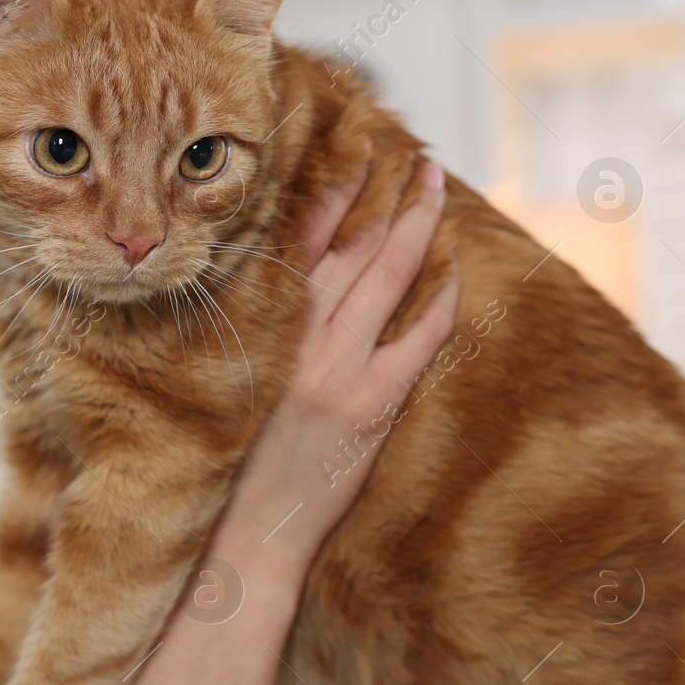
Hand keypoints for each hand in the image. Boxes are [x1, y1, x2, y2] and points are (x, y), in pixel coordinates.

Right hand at [211, 157, 456, 577]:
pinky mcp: (370, 405)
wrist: (243, 532)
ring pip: (387, 276)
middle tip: (415, 157)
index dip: (333, 190)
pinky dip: (439, 299)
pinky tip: (454, 272)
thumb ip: (261, 328)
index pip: (299, 237)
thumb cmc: (230, 460)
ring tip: (435, 189)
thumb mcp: (233, 378)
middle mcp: (296, 337)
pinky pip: (419, 338)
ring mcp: (336, 368)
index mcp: (258, 325)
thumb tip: (288, 282)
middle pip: (352, 244)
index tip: (356, 152)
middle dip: (387, 194)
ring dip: (418, 227)